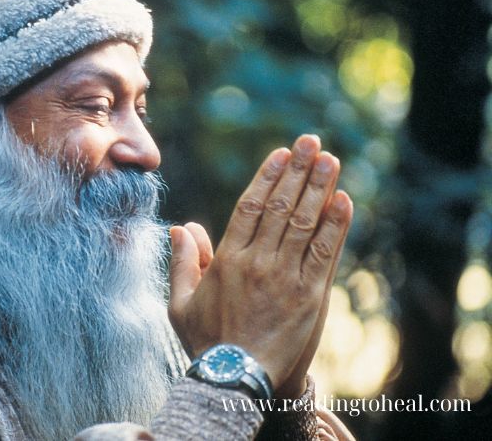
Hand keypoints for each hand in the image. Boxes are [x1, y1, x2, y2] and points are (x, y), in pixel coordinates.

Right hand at [168, 135, 352, 393]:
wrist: (235, 380)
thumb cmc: (205, 342)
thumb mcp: (180, 303)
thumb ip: (182, 262)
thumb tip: (181, 227)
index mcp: (226, 260)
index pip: (249, 206)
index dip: (268, 177)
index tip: (281, 154)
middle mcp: (257, 262)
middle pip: (280, 206)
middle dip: (297, 171)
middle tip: (311, 142)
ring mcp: (285, 278)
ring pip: (303, 223)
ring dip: (319, 189)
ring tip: (331, 160)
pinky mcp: (310, 295)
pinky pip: (324, 253)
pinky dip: (334, 225)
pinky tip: (342, 201)